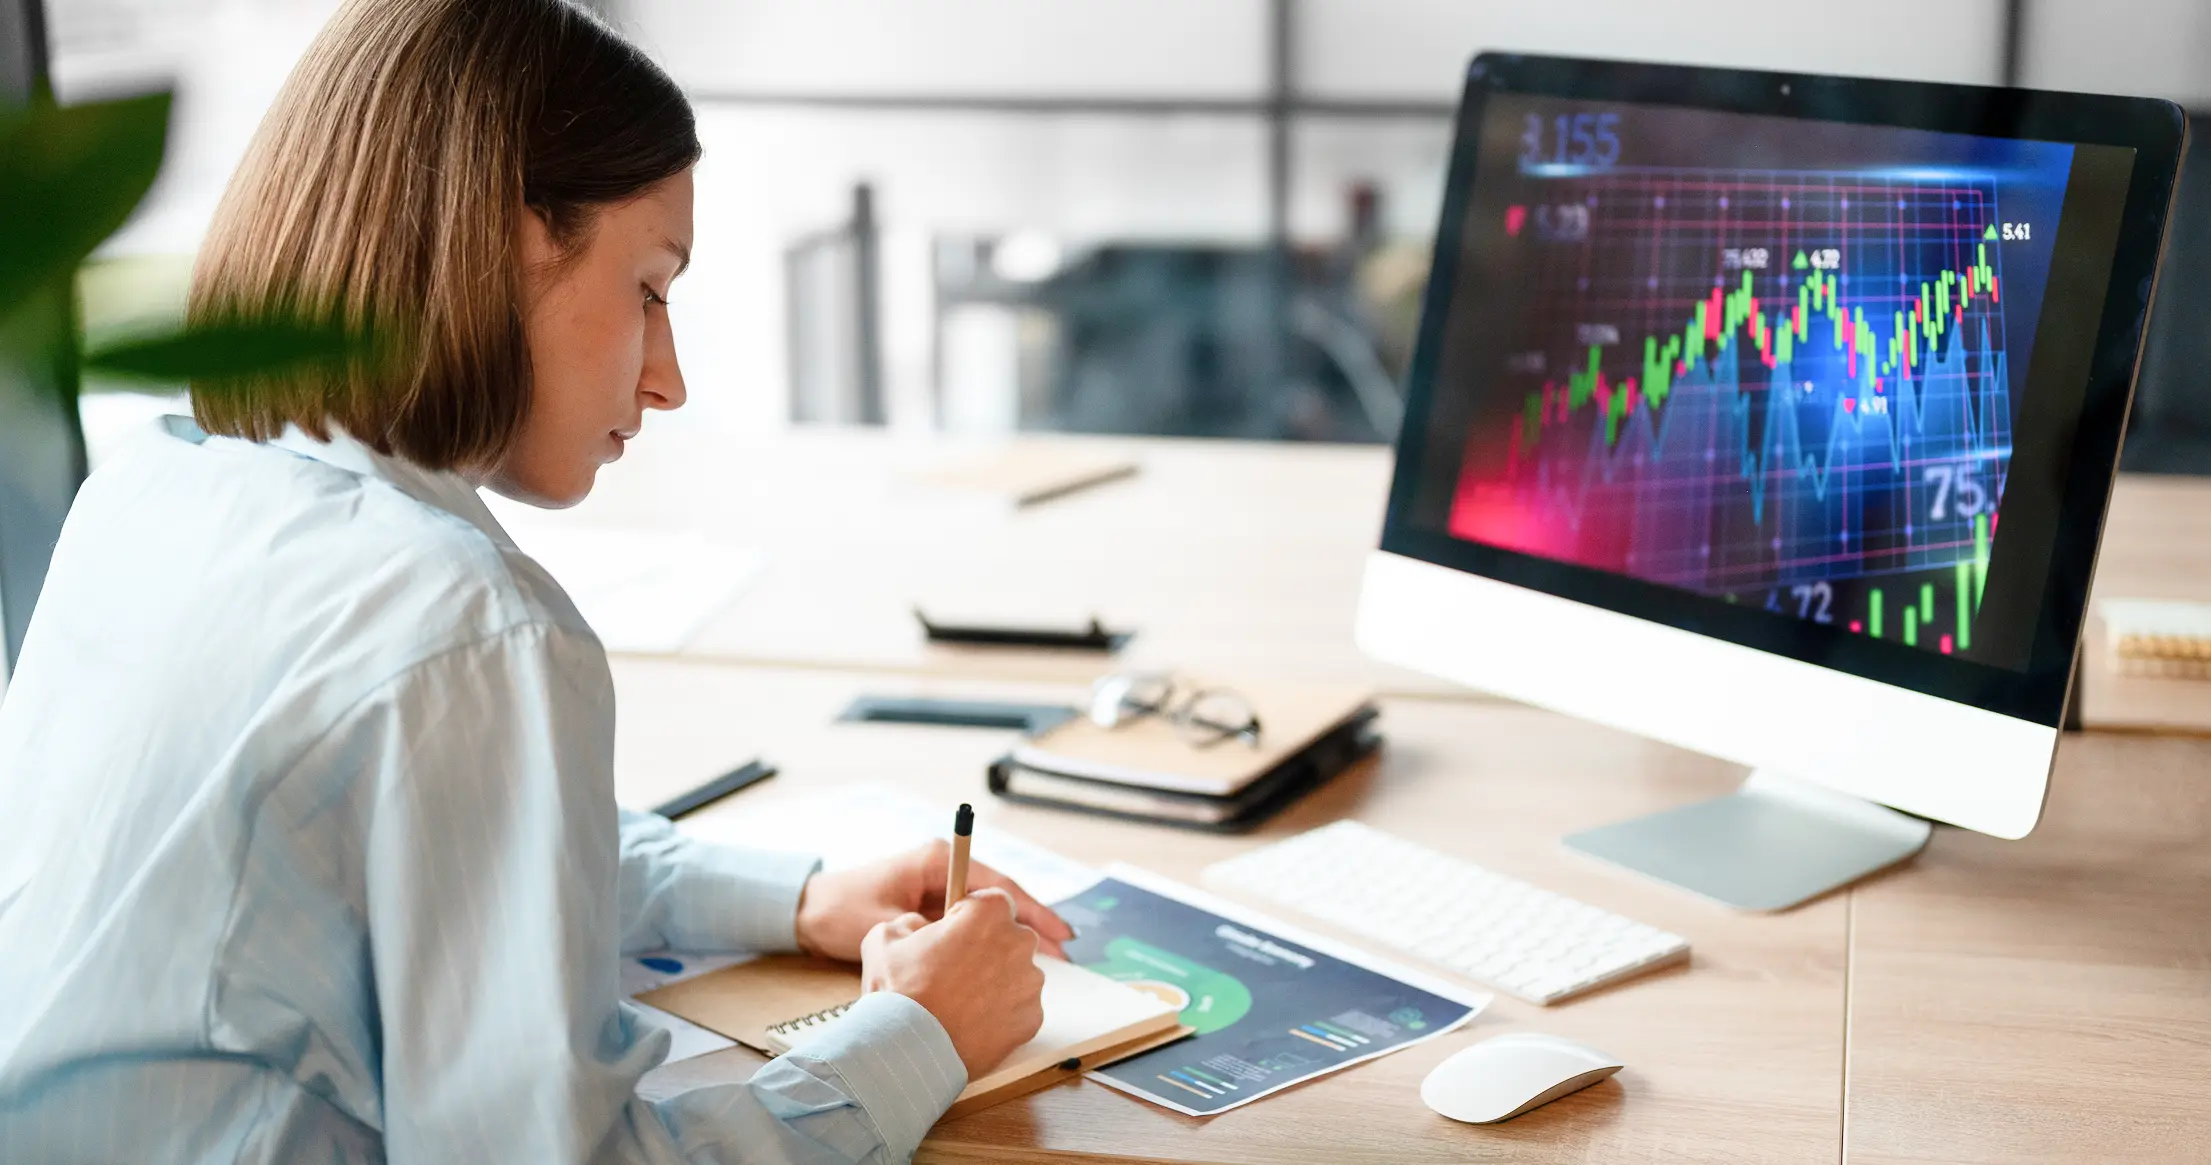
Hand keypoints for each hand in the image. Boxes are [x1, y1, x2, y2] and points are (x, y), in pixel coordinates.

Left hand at [792, 839, 1074, 963]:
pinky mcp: (932, 904)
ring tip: (1047, 959)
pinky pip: (970, 923)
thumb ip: (924, 930)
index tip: (1057, 931)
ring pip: (988, 913)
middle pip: (999, 897)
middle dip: (1031, 923)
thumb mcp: (882, 923)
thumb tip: (962, 946)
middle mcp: (943, 868)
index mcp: (936, 860)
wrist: (807, 911)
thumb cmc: (840, 911)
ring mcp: (939, 886)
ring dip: (1013, 934)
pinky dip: (990, 941)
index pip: (995, 884)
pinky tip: (1007, 961)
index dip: (1030, 909)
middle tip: (1065, 951)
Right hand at [860, 889, 1046, 1075]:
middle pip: (1009, 938)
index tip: (955, 934)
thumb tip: (921, 928)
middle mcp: (1019, 942)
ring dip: (995, 984)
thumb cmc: (897, 992)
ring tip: (960, 1004)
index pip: (992, 901)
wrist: (908, 1052)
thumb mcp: (885, 937)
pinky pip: (1020, 1009)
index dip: (971, 916)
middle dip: (987, 950)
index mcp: (988, 912)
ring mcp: (1030, 983)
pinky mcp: (1033, 1019)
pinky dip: (1001, 1015)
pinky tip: (972, 1024)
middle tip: (954, 973)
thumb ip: (911, 922)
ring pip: (1017, 975)